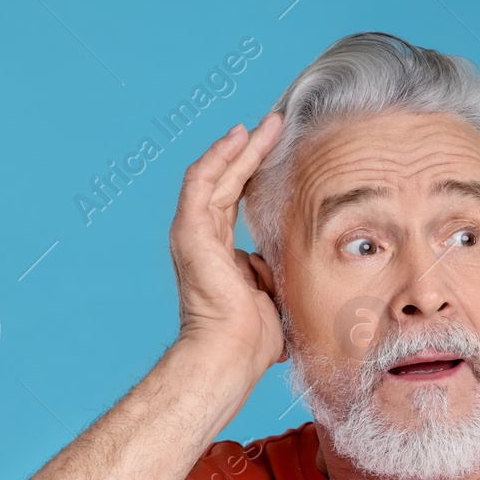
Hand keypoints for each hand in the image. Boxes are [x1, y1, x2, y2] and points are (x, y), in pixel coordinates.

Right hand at [168, 112, 286, 375]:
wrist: (231, 354)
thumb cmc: (254, 340)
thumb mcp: (274, 295)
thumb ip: (276, 272)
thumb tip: (289, 261)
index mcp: (221, 253)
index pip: (235, 202)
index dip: (256, 174)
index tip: (280, 152)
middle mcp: (202, 238)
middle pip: (227, 182)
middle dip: (251, 152)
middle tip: (276, 125)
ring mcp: (193, 233)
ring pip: (216, 176)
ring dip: (240, 148)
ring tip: (264, 125)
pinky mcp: (190, 232)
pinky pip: (202, 182)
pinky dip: (220, 157)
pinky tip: (240, 137)